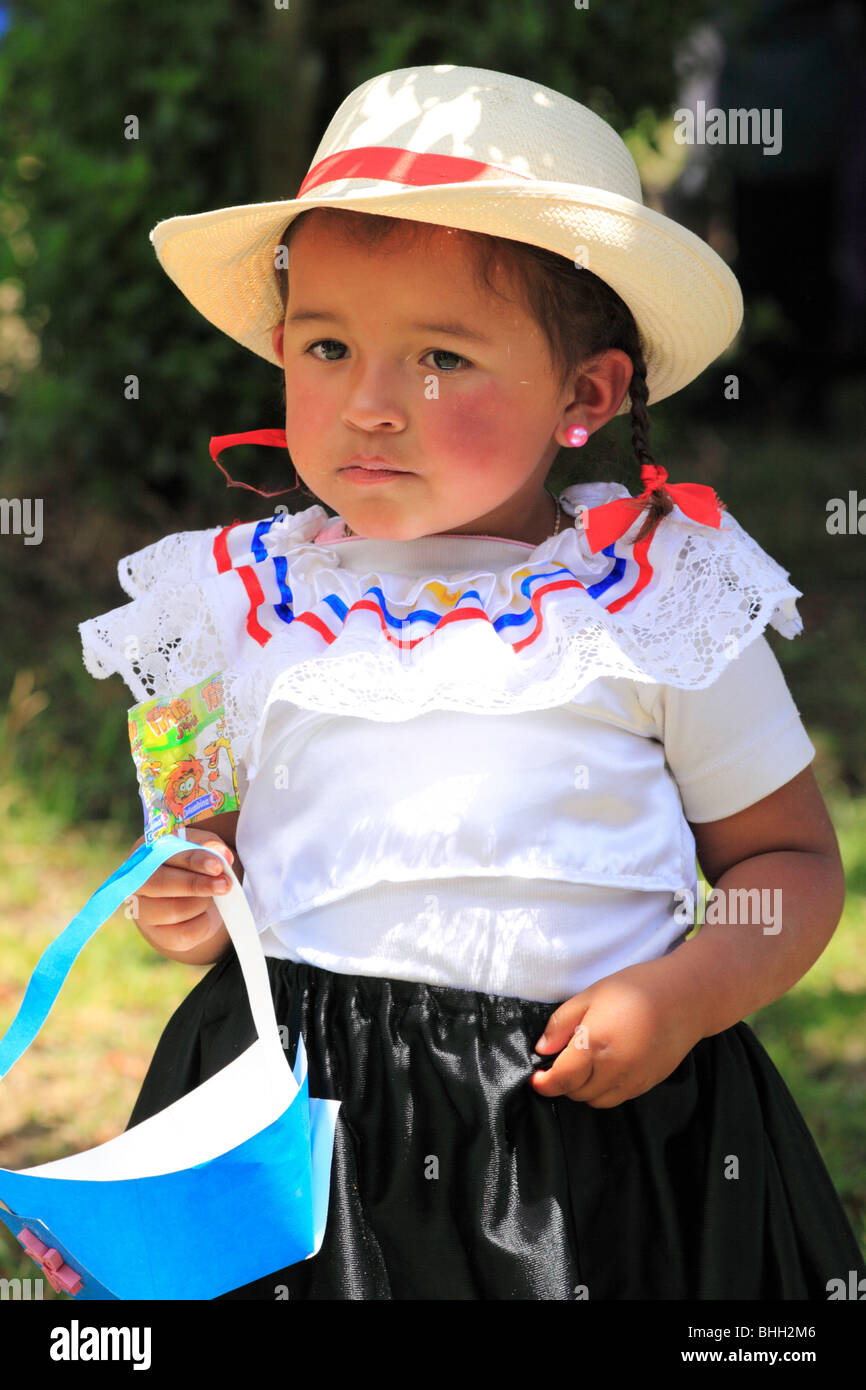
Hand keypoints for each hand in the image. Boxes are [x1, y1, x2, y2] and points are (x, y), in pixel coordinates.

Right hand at [126, 827, 234, 955]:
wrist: (190, 894)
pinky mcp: (159, 935)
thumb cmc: (192, 863)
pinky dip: (204, 923)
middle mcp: (136, 883)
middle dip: (197, 884)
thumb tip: (223, 856)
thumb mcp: (201, 846)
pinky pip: (185, 933)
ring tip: (214, 894)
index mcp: (144, 853)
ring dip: (203, 901)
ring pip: (176, 909)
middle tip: (225, 884)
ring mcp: (143, 912)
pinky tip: (206, 912)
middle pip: (161, 884)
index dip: (193, 860)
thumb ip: (210, 845)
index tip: (217, 865)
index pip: (165, 855)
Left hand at [529, 959, 702, 1107]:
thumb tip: (542, 1048)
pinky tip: (608, 1066)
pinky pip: (618, 1097)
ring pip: (597, 1101)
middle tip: (562, 1060)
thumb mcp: (591, 995)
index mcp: (594, 1045)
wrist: (685, 998)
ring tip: (585, 1064)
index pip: (561, 1079)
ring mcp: (633, 1080)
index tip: (536, 1079)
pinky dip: (606, 1089)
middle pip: (577, 1093)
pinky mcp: (647, 1084)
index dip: (544, 1084)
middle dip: (563, 1082)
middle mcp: (613, 1069)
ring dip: (584, 1089)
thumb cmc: (636, 988)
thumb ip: (562, 1024)